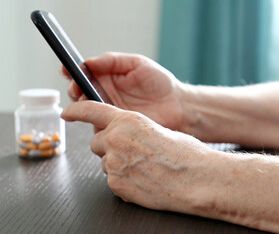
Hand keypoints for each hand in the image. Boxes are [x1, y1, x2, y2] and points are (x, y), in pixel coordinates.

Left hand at [61, 101, 215, 211]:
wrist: (195, 179)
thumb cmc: (185, 154)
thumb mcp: (160, 130)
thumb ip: (136, 131)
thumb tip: (130, 137)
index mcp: (128, 121)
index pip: (92, 111)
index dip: (76, 110)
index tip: (67, 112)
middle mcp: (116, 139)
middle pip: (97, 142)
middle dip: (108, 146)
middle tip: (131, 152)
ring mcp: (114, 163)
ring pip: (105, 162)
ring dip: (117, 164)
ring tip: (143, 168)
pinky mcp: (116, 185)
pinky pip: (112, 180)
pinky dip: (123, 180)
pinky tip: (143, 180)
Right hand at [62, 52, 184, 130]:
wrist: (177, 106)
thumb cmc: (160, 82)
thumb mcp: (137, 64)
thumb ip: (112, 61)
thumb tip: (88, 61)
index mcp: (107, 77)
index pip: (83, 73)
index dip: (72, 71)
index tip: (67, 70)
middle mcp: (105, 94)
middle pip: (80, 93)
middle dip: (74, 90)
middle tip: (77, 89)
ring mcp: (109, 111)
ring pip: (86, 111)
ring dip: (83, 107)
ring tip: (90, 103)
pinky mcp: (115, 127)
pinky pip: (99, 127)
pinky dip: (96, 124)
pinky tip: (101, 119)